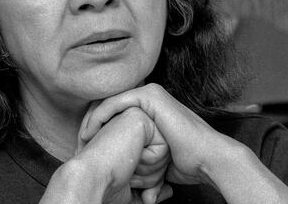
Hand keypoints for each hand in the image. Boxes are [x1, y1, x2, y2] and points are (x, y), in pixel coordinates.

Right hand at [72, 106, 171, 203]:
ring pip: (166, 152)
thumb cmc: (105, 183)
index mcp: (125, 136)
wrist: (92, 179)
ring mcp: (133, 117)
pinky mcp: (139, 116)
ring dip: (149, 169)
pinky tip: (129, 154)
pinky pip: (164, 147)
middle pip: (162, 155)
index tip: (122, 174)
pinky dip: (150, 160)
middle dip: (150, 174)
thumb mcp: (133, 184)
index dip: (146, 177)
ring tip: (124, 163)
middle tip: (124, 170)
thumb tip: (168, 191)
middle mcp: (128, 124)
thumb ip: (152, 185)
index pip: (154, 159)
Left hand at [78, 83, 236, 186]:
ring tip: (82, 139)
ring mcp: (150, 94)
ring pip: (109, 102)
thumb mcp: (155, 161)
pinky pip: (116, 102)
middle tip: (79, 143)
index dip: (97, 129)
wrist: (208, 160)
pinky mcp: (151, 96)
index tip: (84, 148)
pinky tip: (90, 132)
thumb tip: (143, 194)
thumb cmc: (187, 164)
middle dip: (91, 124)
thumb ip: (143, 164)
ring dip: (92, 120)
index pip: (114, 113)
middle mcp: (149, 97)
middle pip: (109, 106)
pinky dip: (100, 116)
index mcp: (149, 109)